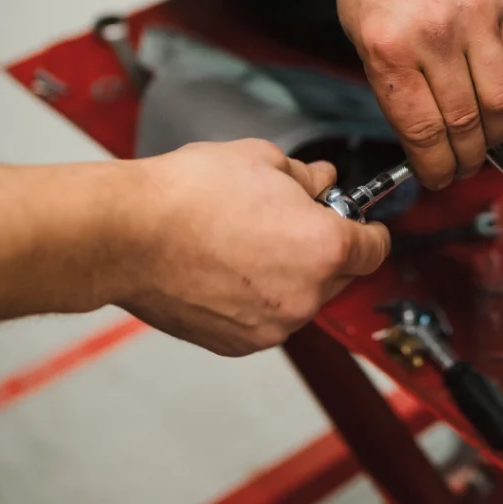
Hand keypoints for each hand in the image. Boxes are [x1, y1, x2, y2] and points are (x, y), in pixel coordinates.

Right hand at [116, 140, 389, 355]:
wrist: (128, 234)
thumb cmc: (192, 195)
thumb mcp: (265, 160)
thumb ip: (307, 177)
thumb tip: (322, 181)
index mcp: (325, 247)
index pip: (375, 249)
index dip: (369, 231)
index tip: (361, 224)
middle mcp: (306, 295)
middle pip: (340, 275)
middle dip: (325, 249)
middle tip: (290, 221)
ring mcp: (271, 325)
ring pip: (302, 298)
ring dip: (291, 274)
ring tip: (249, 240)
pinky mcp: (238, 343)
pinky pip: (267, 318)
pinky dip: (259, 298)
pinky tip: (229, 266)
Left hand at [336, 0, 502, 189]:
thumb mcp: (358, 27)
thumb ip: (390, 80)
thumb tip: (421, 129)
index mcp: (388, 47)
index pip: (421, 131)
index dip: (433, 167)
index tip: (436, 177)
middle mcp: (436, 33)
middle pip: (466, 123)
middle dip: (465, 159)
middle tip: (462, 168)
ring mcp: (477, 14)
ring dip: (498, 134)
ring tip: (489, 142)